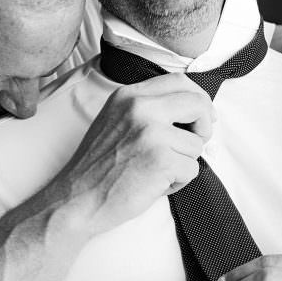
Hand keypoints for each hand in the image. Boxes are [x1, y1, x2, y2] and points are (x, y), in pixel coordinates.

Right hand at [60, 73, 214, 235]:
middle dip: (204, 125)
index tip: (202, 115)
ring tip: (156, 172)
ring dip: (184, 162)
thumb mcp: (115, 121)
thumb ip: (147, 110)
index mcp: (128, 95)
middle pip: (197, 103)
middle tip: (195, 142)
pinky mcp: (161, 159)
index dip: (198, 99)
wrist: (77, 199)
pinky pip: (192, 169)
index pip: (178, 81)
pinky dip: (178, 182)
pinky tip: (155, 184)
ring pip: (197, 143)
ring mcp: (151, 132)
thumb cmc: (98, 167)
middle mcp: (140, 108)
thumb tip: (190, 112)